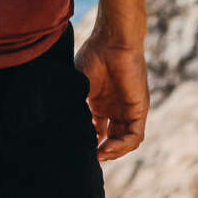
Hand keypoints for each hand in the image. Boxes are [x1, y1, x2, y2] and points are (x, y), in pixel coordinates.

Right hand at [75, 34, 148, 160]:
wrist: (112, 41)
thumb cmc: (93, 56)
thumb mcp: (78, 85)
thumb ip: (72, 105)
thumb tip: (57, 125)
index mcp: (100, 103)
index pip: (97, 131)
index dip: (89, 143)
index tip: (77, 149)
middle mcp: (115, 109)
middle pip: (112, 139)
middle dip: (102, 152)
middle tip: (89, 156)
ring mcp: (128, 110)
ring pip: (125, 142)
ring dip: (113, 152)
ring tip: (99, 154)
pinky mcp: (139, 110)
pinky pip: (135, 136)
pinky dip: (122, 146)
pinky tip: (107, 147)